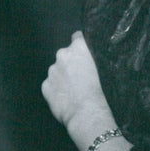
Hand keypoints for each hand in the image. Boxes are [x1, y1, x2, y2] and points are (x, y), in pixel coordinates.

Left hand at [42, 30, 114, 148]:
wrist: (87, 113)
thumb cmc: (102, 91)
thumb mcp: (103, 68)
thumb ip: (93, 58)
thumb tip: (89, 57)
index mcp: (78, 47)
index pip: (77, 37)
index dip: (81, 46)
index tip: (84, 55)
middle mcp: (62, 54)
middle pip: (66, 54)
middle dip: (71, 62)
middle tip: (80, 77)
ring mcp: (52, 70)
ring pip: (57, 70)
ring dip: (63, 76)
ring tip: (73, 90)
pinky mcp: (45, 85)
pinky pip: (51, 84)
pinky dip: (56, 89)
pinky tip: (65, 98)